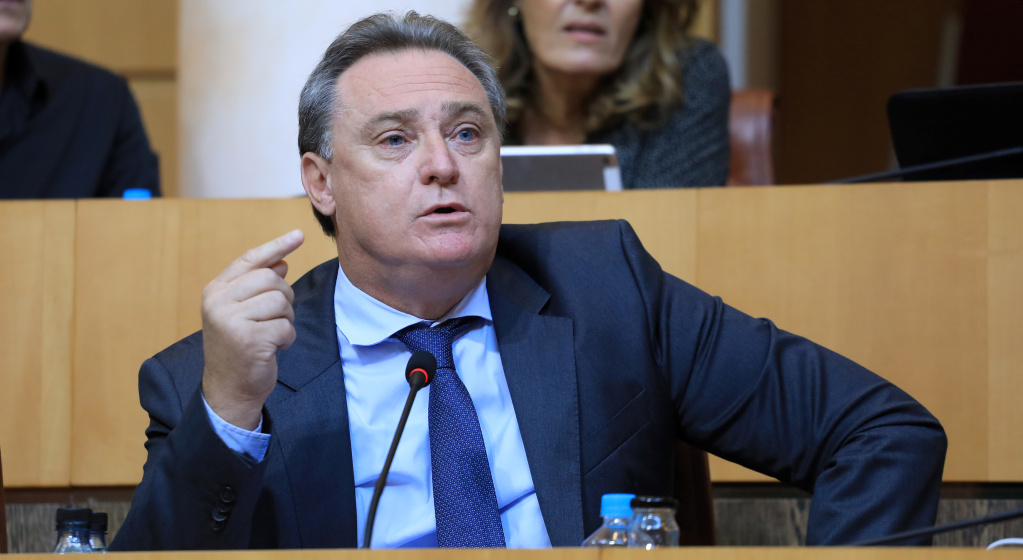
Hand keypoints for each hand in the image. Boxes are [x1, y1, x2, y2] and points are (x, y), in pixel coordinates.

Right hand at [201, 230, 304, 429]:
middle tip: (277, 317)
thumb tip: (282, 262)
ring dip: (286, 319)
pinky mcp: (249, 340)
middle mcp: (218, 302)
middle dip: (284, 297)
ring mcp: (231, 321)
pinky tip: (274, 348)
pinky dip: (287, 338)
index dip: (276, 246)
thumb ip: (258, 286)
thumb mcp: (242, 312)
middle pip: (270, 278)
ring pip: (280, 301)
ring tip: (273, 334)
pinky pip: (285, 327)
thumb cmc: (239, 347)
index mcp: (215, 291)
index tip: (299, 235)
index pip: (249, 260)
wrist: (229, 388)